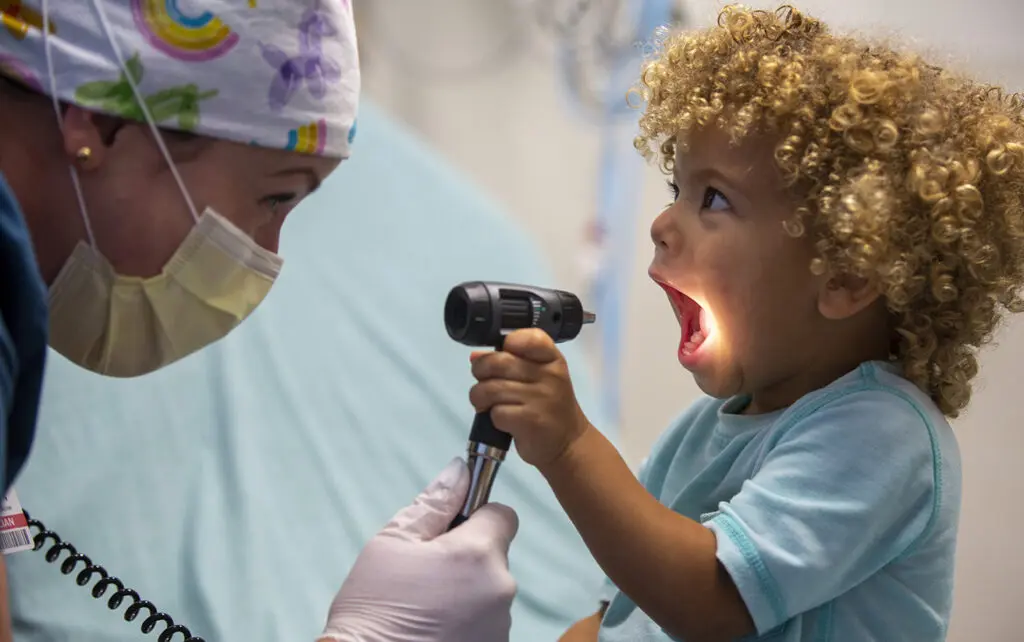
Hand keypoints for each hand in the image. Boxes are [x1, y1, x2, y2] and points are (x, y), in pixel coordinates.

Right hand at [319, 458, 518, 641]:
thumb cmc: (373, 608)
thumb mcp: (392, 543)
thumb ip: (434, 503)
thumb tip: (460, 469)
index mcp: (478, 553)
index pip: (502, 515)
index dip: (477, 517)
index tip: (449, 531)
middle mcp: (500, 589)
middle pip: (494, 555)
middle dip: (466, 558)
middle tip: (424, 575)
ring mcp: (501, 625)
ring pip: (489, 590)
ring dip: (467, 592)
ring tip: (425, 608)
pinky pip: (486, 621)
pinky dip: (467, 621)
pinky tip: (434, 630)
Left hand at [469, 328, 590, 468]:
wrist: (568, 444)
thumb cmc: (548, 407)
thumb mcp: (539, 378)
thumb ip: (510, 363)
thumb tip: (475, 357)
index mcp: (552, 359)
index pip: (528, 338)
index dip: (508, 342)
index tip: (504, 354)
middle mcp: (549, 375)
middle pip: (499, 362)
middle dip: (480, 371)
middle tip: (483, 382)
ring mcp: (541, 398)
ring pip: (491, 388)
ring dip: (480, 398)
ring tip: (486, 404)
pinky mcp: (530, 421)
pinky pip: (496, 412)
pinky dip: (491, 418)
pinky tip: (501, 420)